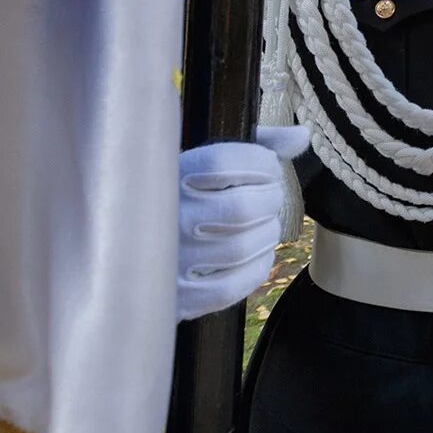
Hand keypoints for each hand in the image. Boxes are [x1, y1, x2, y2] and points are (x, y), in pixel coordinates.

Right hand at [177, 125, 307, 320]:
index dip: (261, 163)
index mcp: (168, 176)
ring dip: (267, 234)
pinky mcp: (177, 297)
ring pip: (241, 247)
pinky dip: (255, 268)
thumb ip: (256, 145)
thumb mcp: (208, 163)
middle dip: (270, 199)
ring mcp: (169, 260)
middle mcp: (165, 218)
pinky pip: (231, 286)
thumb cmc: (186, 200)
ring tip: (262, 226)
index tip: (269, 168)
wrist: (132, 253)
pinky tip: (253, 255)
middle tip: (268, 199)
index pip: (223, 162)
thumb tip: (300, 136)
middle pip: (242, 207)